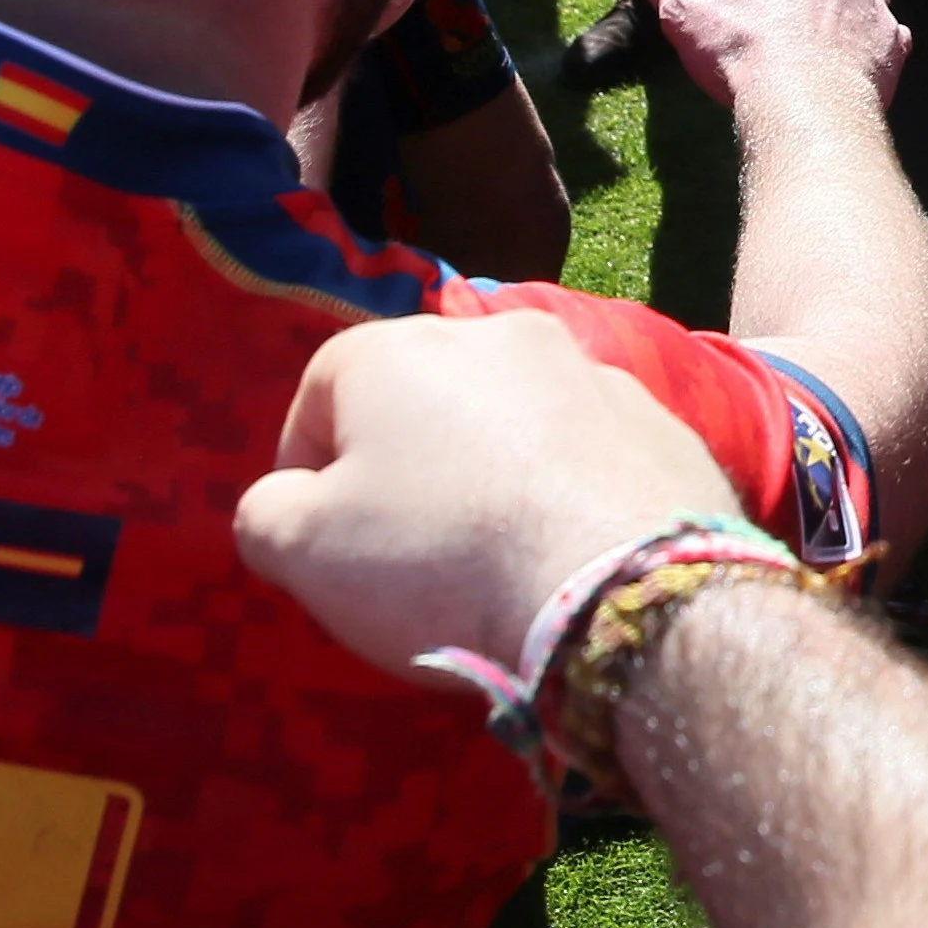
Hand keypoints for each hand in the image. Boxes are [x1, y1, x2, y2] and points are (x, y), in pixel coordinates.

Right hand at [237, 311, 741, 678]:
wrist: (620, 591)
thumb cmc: (440, 561)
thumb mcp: (302, 551)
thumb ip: (267, 512)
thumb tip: (287, 498)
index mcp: (401, 348)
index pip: (323, 389)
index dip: (306, 465)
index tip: (318, 536)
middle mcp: (498, 335)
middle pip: (424, 397)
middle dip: (406, 464)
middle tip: (405, 550)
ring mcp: (591, 371)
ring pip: (512, 418)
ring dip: (491, 471)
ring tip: (493, 556)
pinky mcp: (660, 421)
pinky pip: (587, 451)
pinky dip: (567, 490)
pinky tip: (565, 553)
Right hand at [638, 0, 910, 110]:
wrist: (804, 106)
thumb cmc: (740, 55)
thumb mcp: (685, 15)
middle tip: (796, 8)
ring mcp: (871, 1)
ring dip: (849, 9)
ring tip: (824, 43)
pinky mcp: (893, 40)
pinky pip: (890, 34)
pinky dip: (875, 45)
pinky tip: (852, 67)